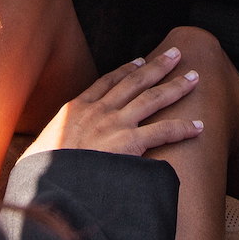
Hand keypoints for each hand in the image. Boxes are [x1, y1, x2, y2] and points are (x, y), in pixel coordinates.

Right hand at [26, 45, 203, 157]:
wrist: (50, 185)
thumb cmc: (41, 173)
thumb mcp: (39, 151)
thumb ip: (50, 147)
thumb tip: (47, 157)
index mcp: (77, 109)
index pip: (106, 83)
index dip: (125, 70)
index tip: (139, 61)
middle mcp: (99, 111)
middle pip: (135, 82)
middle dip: (157, 66)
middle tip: (175, 55)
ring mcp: (116, 124)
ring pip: (153, 98)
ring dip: (176, 86)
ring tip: (194, 77)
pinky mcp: (130, 143)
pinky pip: (164, 131)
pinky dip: (184, 127)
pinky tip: (198, 126)